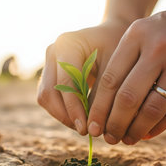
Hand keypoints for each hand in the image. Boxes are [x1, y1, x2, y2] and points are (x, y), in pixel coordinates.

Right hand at [37, 20, 127, 134]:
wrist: (114, 34)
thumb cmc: (120, 48)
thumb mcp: (115, 69)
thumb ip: (103, 96)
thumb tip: (95, 128)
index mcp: (67, 43)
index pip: (65, 82)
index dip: (74, 109)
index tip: (87, 129)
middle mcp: (52, 51)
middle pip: (48, 92)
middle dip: (66, 116)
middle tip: (86, 131)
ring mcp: (48, 62)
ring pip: (45, 98)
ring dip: (63, 116)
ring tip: (85, 128)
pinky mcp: (50, 73)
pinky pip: (50, 98)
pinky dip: (63, 111)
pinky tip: (81, 120)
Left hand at [87, 0, 165, 144]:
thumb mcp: (147, 31)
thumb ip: (128, 60)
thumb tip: (107, 105)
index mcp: (137, 34)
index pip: (110, 80)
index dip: (99, 109)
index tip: (92, 126)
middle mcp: (160, 48)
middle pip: (128, 97)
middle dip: (115, 124)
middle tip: (110, 138)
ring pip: (152, 108)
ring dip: (136, 130)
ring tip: (128, 139)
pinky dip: (159, 126)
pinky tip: (148, 133)